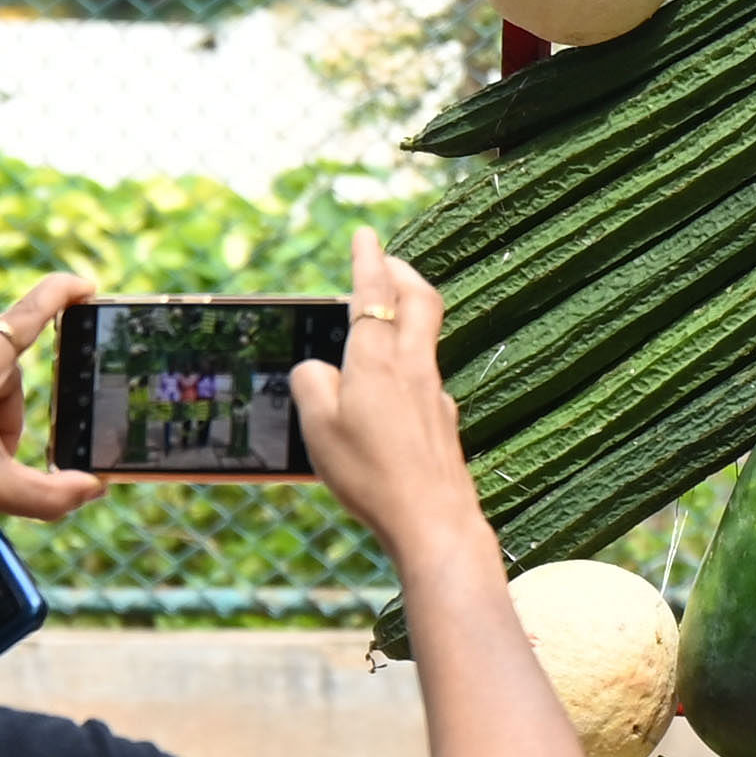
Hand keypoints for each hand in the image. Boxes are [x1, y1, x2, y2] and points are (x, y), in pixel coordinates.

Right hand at [291, 232, 495, 582]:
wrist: (434, 522)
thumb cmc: (371, 476)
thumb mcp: (319, 428)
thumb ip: (311, 384)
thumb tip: (317, 370)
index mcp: (379, 362)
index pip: (375, 294)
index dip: (369, 260)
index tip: (367, 234)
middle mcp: (415, 369)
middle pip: (421, 301)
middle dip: (403, 273)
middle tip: (386, 261)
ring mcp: (435, 395)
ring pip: (426, 338)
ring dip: (407, 315)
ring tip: (382, 318)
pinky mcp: (444, 423)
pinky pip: (425, 377)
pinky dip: (409, 362)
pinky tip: (394, 385)